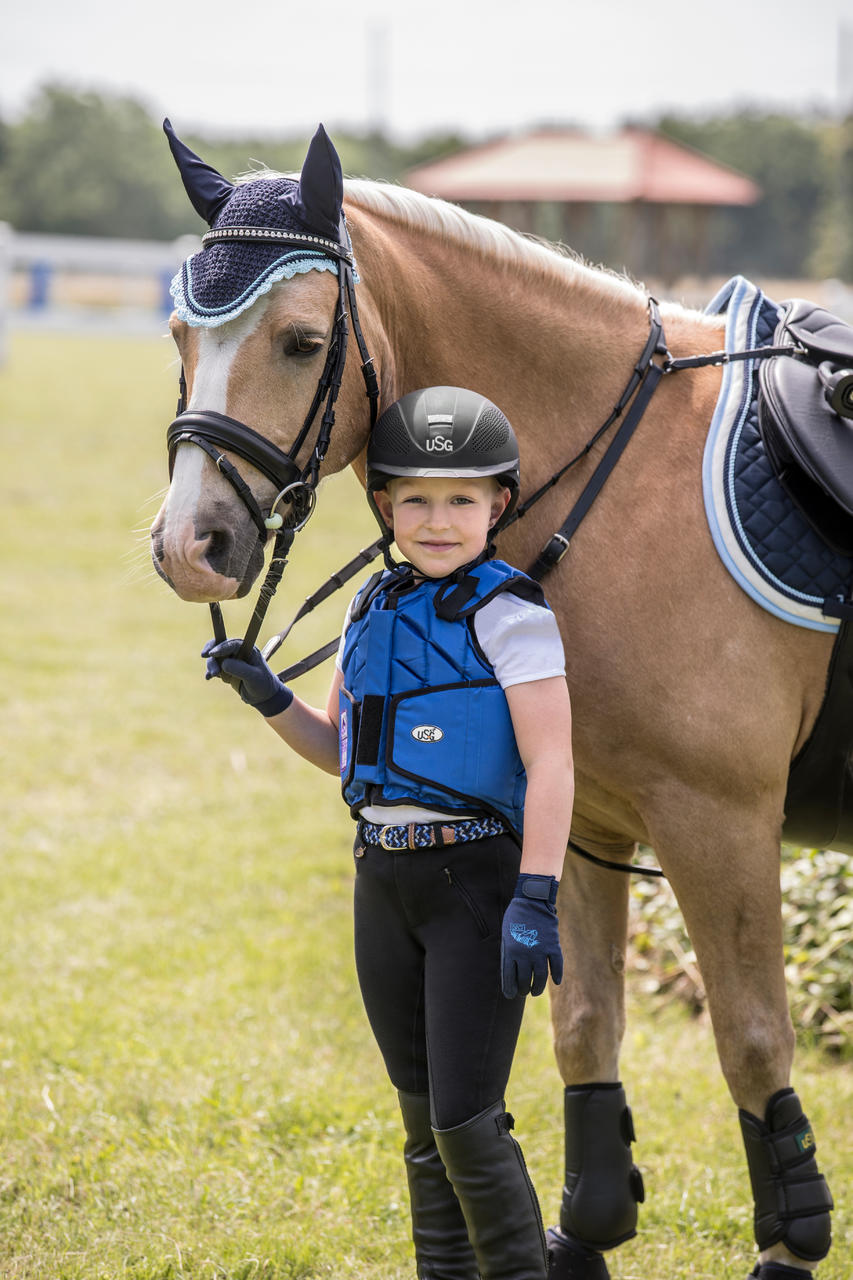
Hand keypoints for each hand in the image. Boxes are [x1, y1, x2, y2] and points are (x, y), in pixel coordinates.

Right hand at [201, 638, 292, 715]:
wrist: (262, 696)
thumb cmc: (262, 684)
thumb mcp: (253, 677)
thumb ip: (240, 669)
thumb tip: (224, 663)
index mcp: (248, 649)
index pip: (232, 644)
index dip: (221, 647)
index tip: (212, 654)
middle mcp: (238, 651)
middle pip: (220, 646)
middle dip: (212, 652)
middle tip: (204, 656)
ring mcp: (230, 660)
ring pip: (215, 658)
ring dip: (211, 665)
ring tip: (213, 675)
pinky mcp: (225, 669)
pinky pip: (214, 667)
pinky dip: (210, 672)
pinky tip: (208, 678)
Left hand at [500, 874, 562, 998]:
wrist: (532, 900)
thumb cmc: (515, 919)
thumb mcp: (506, 936)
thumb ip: (508, 955)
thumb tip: (510, 976)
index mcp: (510, 951)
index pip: (509, 978)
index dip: (510, 989)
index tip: (511, 995)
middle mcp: (525, 954)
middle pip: (525, 980)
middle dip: (524, 989)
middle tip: (524, 992)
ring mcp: (540, 950)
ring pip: (541, 977)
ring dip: (538, 987)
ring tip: (535, 992)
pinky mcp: (553, 945)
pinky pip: (557, 965)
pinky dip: (557, 975)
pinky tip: (555, 982)